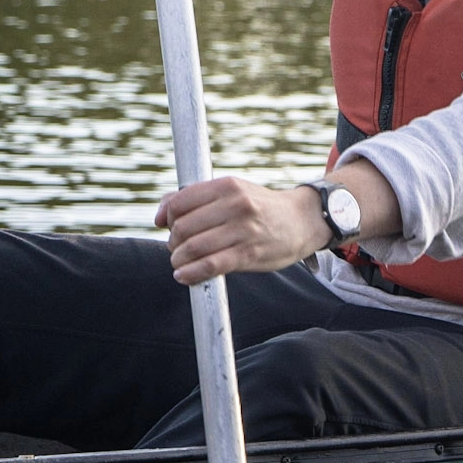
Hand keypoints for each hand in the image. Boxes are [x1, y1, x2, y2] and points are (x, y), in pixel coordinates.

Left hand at [156, 177, 330, 284]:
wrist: (302, 221)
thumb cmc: (259, 207)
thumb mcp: (233, 192)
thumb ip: (196, 197)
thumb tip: (160, 214)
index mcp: (227, 186)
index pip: (180, 202)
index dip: (167, 218)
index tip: (167, 227)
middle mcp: (235, 205)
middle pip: (183, 227)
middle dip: (174, 242)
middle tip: (177, 248)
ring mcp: (243, 229)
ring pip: (194, 247)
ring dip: (179, 259)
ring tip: (180, 263)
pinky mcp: (249, 253)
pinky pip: (211, 265)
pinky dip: (192, 273)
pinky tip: (184, 276)